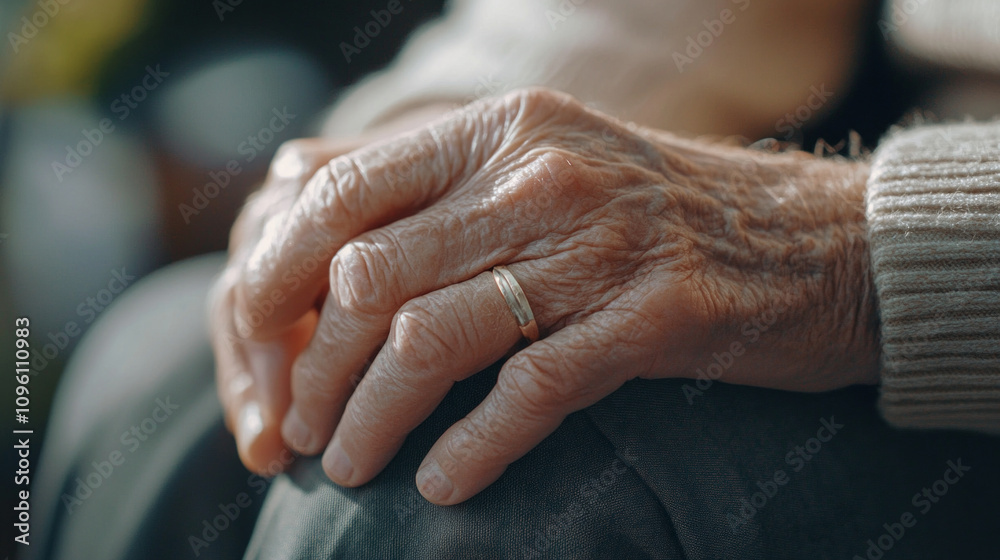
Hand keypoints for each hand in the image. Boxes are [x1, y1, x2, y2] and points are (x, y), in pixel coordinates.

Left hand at [228, 88, 879, 503]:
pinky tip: (444, 484)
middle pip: (369, 280)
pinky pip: (527, 391)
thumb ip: (424, 172)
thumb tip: (294, 179)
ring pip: (431, 341)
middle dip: (315, 369)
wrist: (812, 242)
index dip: (276, 279)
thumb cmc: (658, 210)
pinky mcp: (653, 320)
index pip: (339, 195)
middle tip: (303, 428)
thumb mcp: (540, 158)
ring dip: (373, 419)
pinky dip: (471, 448)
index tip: (261, 345)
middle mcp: (539, 176)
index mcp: (499, 131)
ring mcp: (598, 247)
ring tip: (351, 465)